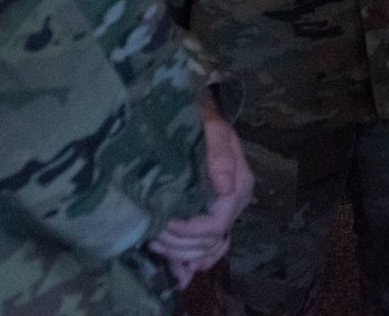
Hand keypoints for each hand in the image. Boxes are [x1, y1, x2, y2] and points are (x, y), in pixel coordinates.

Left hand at [148, 113, 253, 287]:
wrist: (202, 119)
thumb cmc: (204, 123)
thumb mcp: (213, 131)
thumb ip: (220, 155)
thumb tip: (226, 187)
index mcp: (238, 187)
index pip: (216, 225)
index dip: (188, 232)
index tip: (163, 224)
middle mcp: (234, 205)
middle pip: (209, 242)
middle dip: (179, 244)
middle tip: (151, 236)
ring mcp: (224, 213)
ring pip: (207, 250)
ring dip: (181, 254)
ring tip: (154, 244)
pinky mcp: (212, 216)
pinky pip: (210, 250)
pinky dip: (194, 261)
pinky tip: (179, 270)